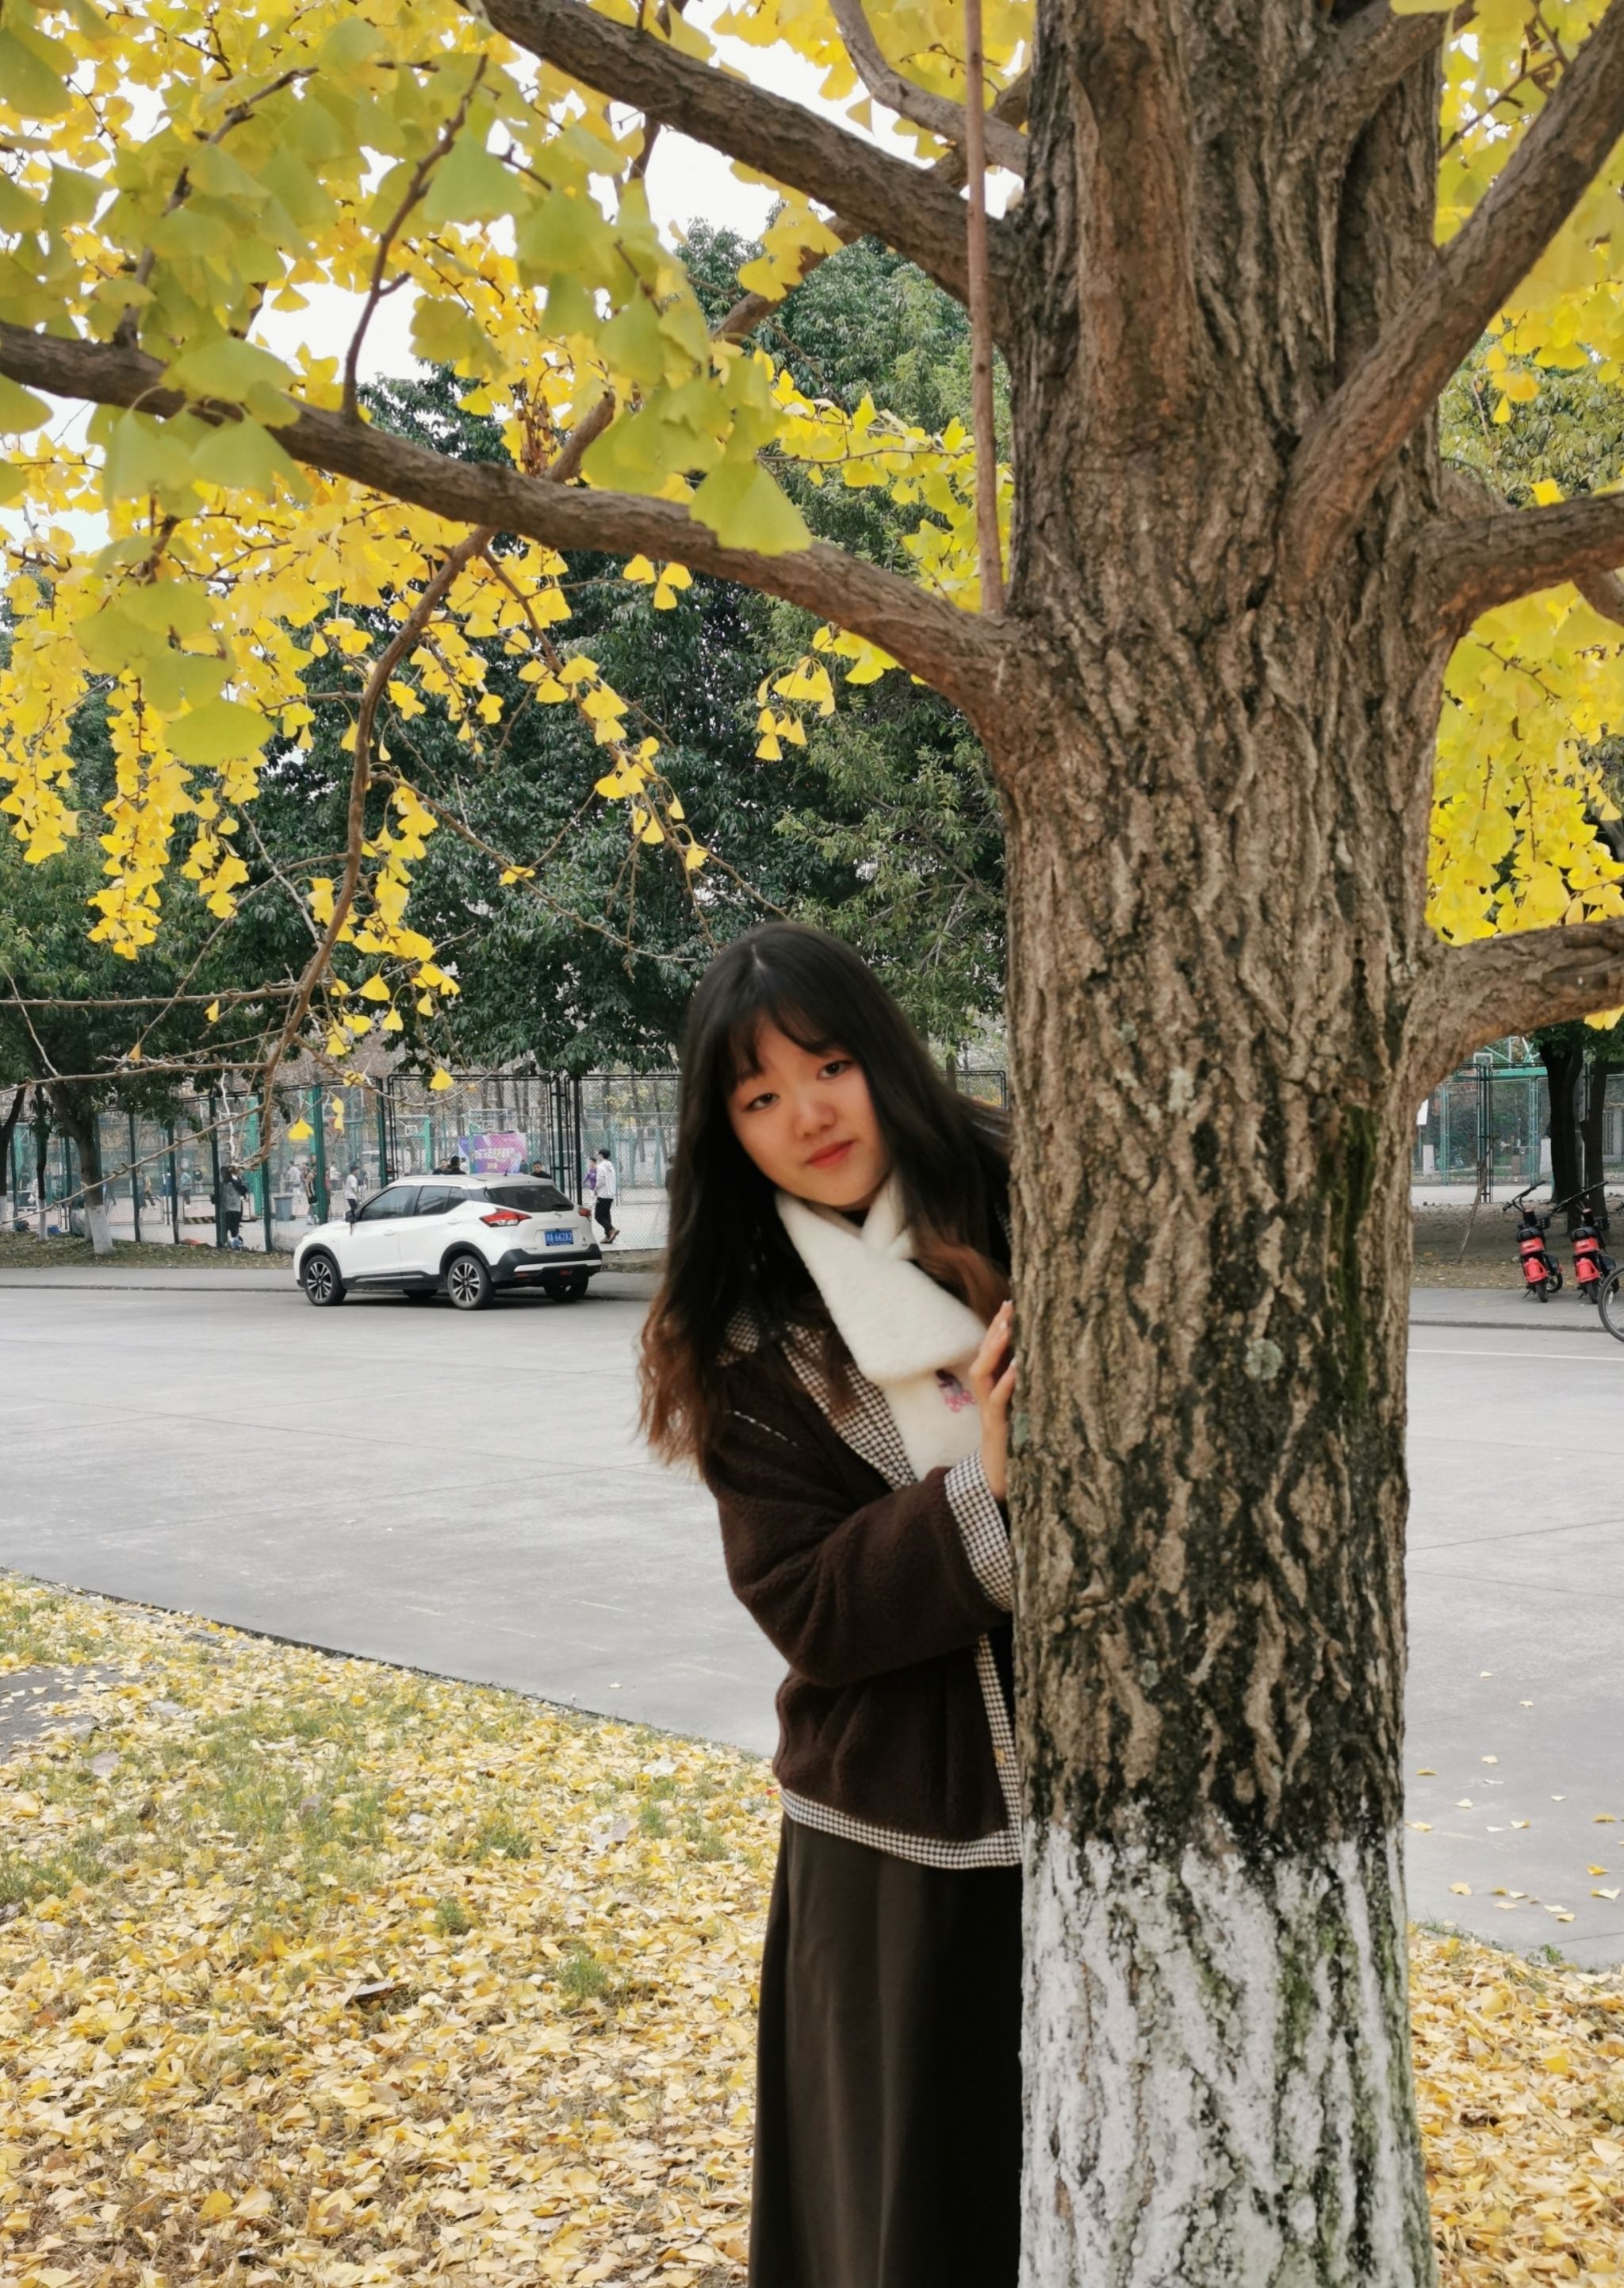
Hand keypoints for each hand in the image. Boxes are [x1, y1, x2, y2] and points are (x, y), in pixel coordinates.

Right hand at [969, 1300, 1016, 1501]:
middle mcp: (986, 1394)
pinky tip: (1018, 1369)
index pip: (991, 1351)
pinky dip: (1006, 1383)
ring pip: (983, 1373)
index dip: (998, 1327)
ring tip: (1008, 1329)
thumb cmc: (1016, 1440)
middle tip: (1009, 1306)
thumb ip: (1027, 1386)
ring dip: (994, 1350)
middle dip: (995, 1330)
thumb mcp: (1022, 1408)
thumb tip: (1046, 1361)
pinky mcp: (996, 1426)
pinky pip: (998, 1400)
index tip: (1011, 1303)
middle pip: (984, 1354)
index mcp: (993, 1387)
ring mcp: (989, 1409)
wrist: (1001, 1478)